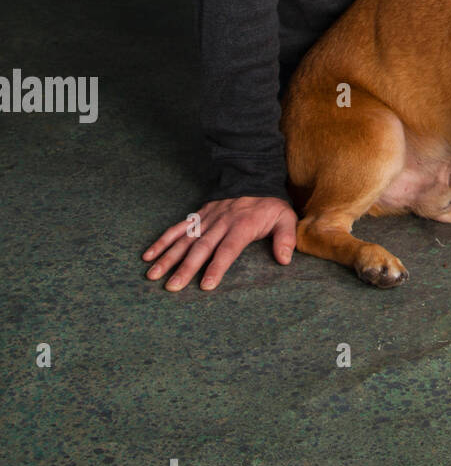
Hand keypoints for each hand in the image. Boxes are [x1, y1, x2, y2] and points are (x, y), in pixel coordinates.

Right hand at [142, 196, 296, 290]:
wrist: (254, 178)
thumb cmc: (270, 206)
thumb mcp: (286, 218)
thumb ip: (286, 238)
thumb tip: (285, 260)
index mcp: (243, 225)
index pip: (228, 248)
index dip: (217, 266)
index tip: (205, 285)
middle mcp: (221, 222)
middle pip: (201, 247)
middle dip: (186, 267)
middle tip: (172, 287)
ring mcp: (207, 218)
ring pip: (185, 239)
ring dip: (168, 257)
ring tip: (152, 275)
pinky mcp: (198, 215)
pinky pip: (177, 228)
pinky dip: (162, 241)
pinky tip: (148, 255)